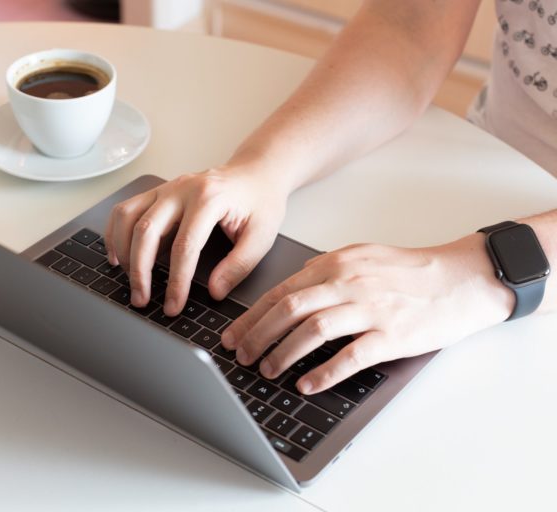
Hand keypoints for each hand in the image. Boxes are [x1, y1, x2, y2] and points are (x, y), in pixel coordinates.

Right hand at [105, 166, 287, 315]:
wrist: (256, 174)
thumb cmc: (260, 203)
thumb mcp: (262, 236)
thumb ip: (239, 265)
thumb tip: (214, 291)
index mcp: (209, 199)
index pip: (185, 246)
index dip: (176, 281)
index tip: (173, 305)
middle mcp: (182, 189)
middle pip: (147, 230)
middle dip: (140, 270)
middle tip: (141, 299)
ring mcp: (166, 188)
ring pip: (128, 217)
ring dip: (123, 251)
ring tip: (130, 280)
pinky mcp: (158, 193)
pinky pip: (126, 210)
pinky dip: (115, 233)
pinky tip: (118, 256)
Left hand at [220, 234, 514, 393]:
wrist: (461, 278)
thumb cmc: (410, 271)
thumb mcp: (361, 257)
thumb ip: (326, 271)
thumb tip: (292, 288)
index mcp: (336, 264)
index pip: (281, 291)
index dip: (251, 316)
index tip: (232, 334)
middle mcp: (348, 283)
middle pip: (289, 309)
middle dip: (257, 335)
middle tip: (240, 356)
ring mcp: (370, 308)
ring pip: (313, 330)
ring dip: (283, 353)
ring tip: (267, 370)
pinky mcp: (392, 334)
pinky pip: (350, 355)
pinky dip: (324, 371)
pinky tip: (307, 384)